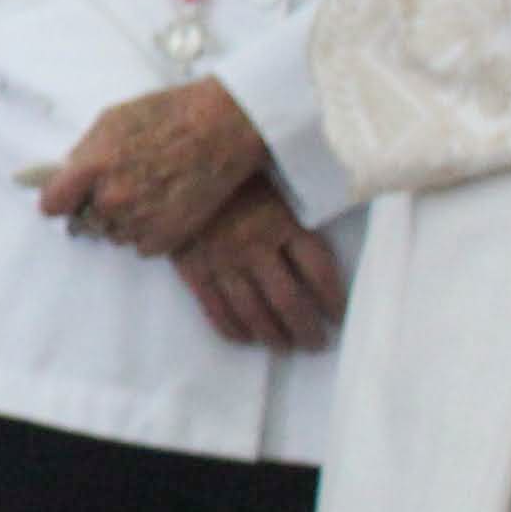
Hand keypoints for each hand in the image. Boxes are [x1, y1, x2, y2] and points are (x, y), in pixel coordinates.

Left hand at [38, 78, 271, 256]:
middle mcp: (112, 199)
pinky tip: (164, 206)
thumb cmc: (168, 115)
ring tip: (149, 192)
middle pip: (84, 221)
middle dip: (95, 207)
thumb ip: (84, 153)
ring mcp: (140, 220)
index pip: (52, 204)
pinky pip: (141, 246)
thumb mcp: (111, 121)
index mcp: (92, 167)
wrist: (223, 126)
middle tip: (123, 187)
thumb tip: (66, 175)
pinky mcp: (167, 237)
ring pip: (113, 234)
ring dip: (123, 220)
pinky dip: (148, 232)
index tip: (65, 199)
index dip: (59, 201)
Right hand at [163, 183, 345, 353]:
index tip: (339, 316)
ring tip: (285, 347)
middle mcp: (255, 245)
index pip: (319, 271)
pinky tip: (245, 339)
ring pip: (254, 311)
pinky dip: (232, 329)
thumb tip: (325, 239)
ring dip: (273, 336)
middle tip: (316, 344)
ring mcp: (221, 259)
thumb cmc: (232, 172)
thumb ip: (295, 212)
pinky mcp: (192, 267)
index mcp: (282, 221)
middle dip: (306, 329)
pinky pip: (214, 308)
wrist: (171, 164)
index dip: (333, 300)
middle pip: (289, 300)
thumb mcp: (272, 182)